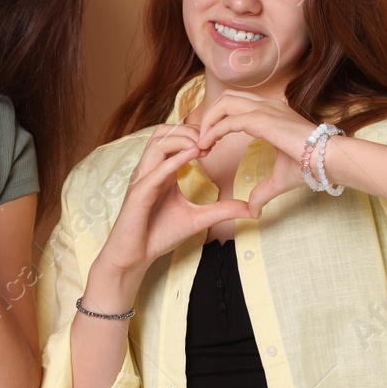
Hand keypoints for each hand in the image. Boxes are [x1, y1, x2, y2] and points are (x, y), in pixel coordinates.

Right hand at [96, 124, 256, 279]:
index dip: (195, 134)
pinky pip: (155, 170)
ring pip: (157, 143)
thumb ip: (222, 210)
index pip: (174, 138)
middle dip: (189, 131)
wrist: (135, 256)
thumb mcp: (198, 218)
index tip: (216, 143)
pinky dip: (174, 160)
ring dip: (181, 140)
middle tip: (211, 141)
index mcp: (161, 171)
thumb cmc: (159, 234)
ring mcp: (142, 179)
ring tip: (203, 147)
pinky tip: (194, 156)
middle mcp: (150, 170)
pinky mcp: (139, 193)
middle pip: (164, 132)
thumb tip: (251, 210)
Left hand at [192, 90, 320, 212]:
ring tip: (200, 145)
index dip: (219, 120)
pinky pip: (228, 121)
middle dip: (209, 117)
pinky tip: (206, 147)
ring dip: (207, 122)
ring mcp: (265, 109)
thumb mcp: (279, 179)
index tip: (209, 143)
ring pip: (224, 104)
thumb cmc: (311, 166)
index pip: (237, 105)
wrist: (328, 159)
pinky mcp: (262, 120)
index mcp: (272, 112)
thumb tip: (253, 210)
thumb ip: (262, 192)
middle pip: (226, 98)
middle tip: (201, 142)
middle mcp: (267, 105)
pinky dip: (212, 132)